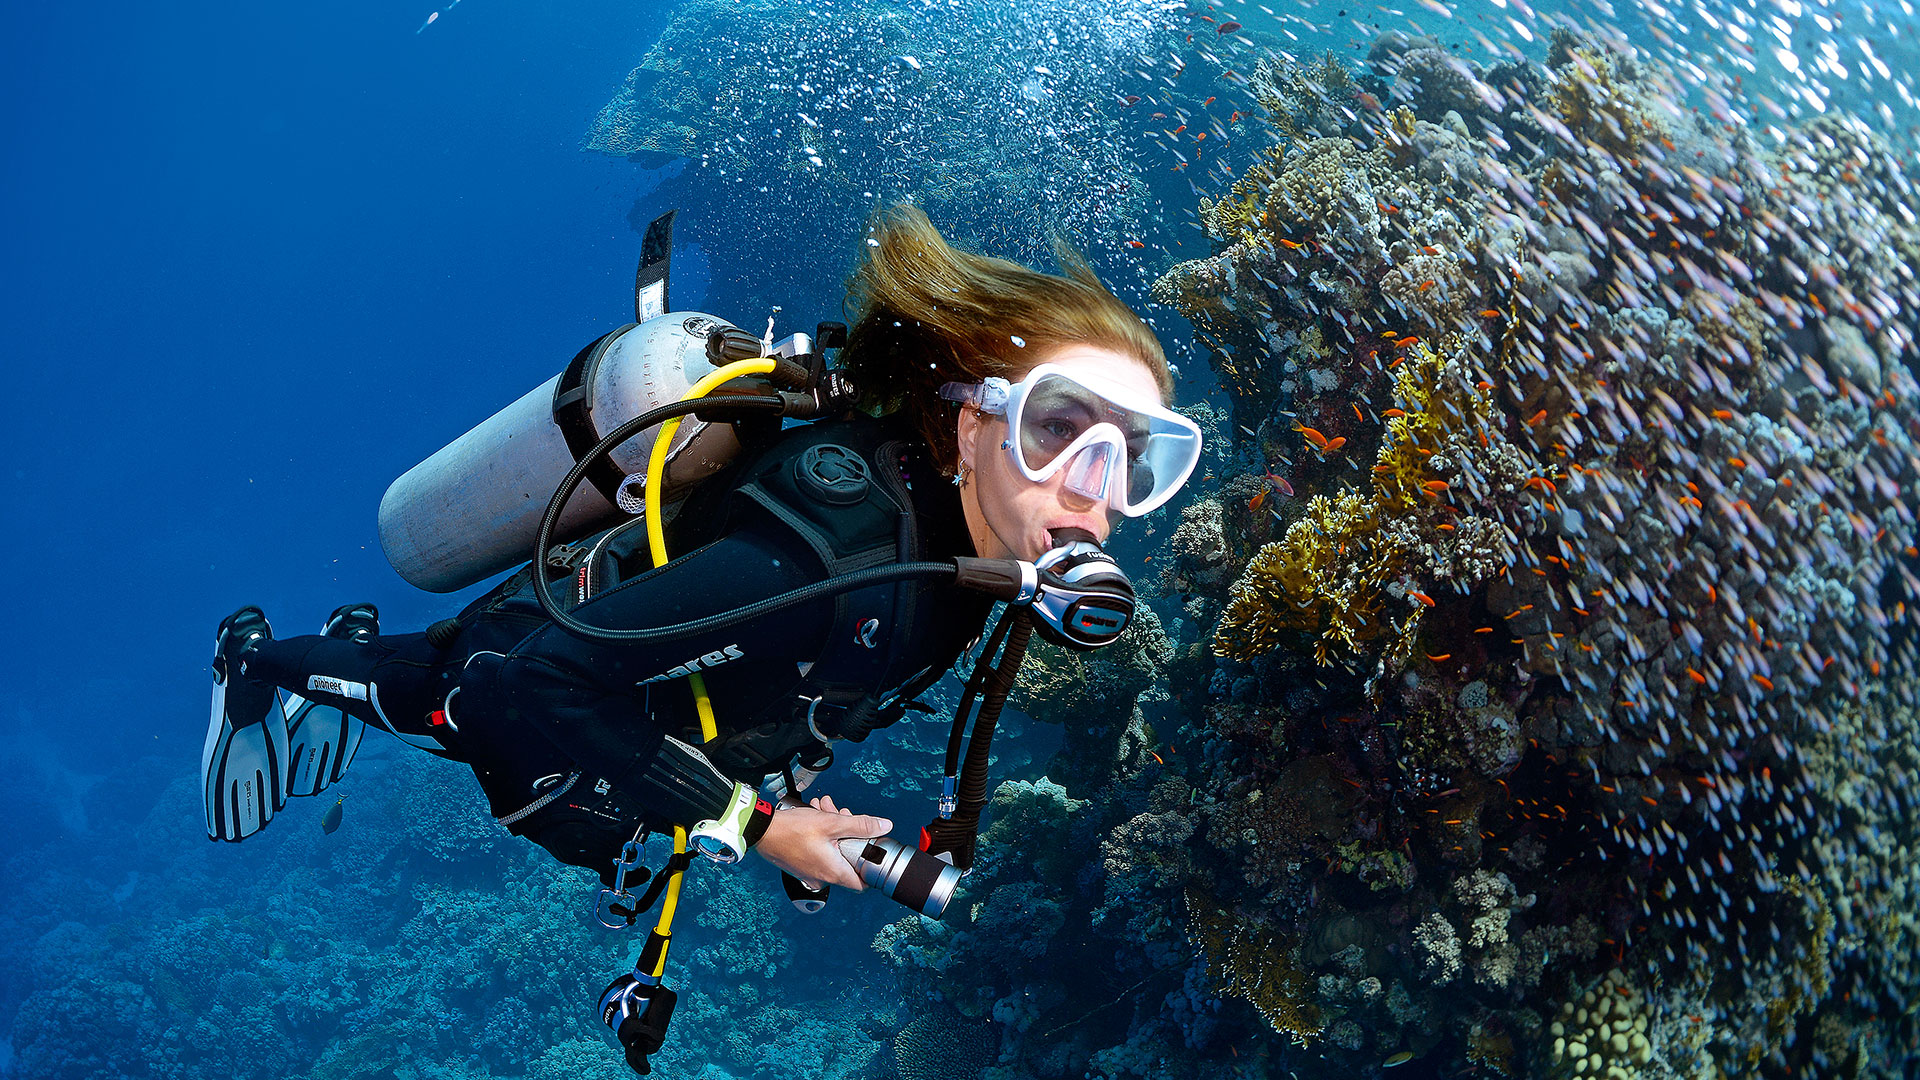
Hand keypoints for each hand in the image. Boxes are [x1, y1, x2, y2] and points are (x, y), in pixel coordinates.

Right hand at [751, 794, 891, 890]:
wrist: (761, 831)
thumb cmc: (792, 829)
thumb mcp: (832, 823)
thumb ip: (861, 825)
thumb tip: (884, 826)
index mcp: (833, 873)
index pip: (862, 883)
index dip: (870, 867)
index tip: (871, 849)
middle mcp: (821, 878)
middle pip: (846, 860)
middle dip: (848, 835)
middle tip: (842, 815)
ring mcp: (809, 873)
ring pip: (832, 853)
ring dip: (833, 831)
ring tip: (825, 809)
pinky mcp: (800, 866)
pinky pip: (818, 853)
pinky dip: (821, 837)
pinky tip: (816, 816)